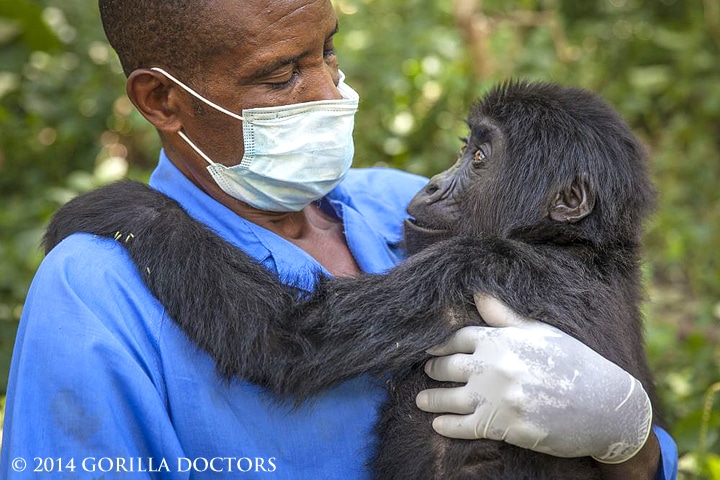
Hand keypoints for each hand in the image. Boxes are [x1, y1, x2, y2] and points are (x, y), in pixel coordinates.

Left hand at [415, 294, 652, 462]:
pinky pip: (466, 426)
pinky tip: (438, 424)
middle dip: (434, 369)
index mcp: (503, 340)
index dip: (441, 344)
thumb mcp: (541, 333)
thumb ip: (505, 317)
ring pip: (452, 398)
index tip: (430, 348)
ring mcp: (498, 398)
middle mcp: (496, 367)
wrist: (605, 406)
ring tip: (421, 400)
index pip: (460, 338)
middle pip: (451, 367)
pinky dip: (448, 425)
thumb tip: (478, 293)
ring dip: (432, 399)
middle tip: (426, 371)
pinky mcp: (504, 426)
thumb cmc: (575, 363)